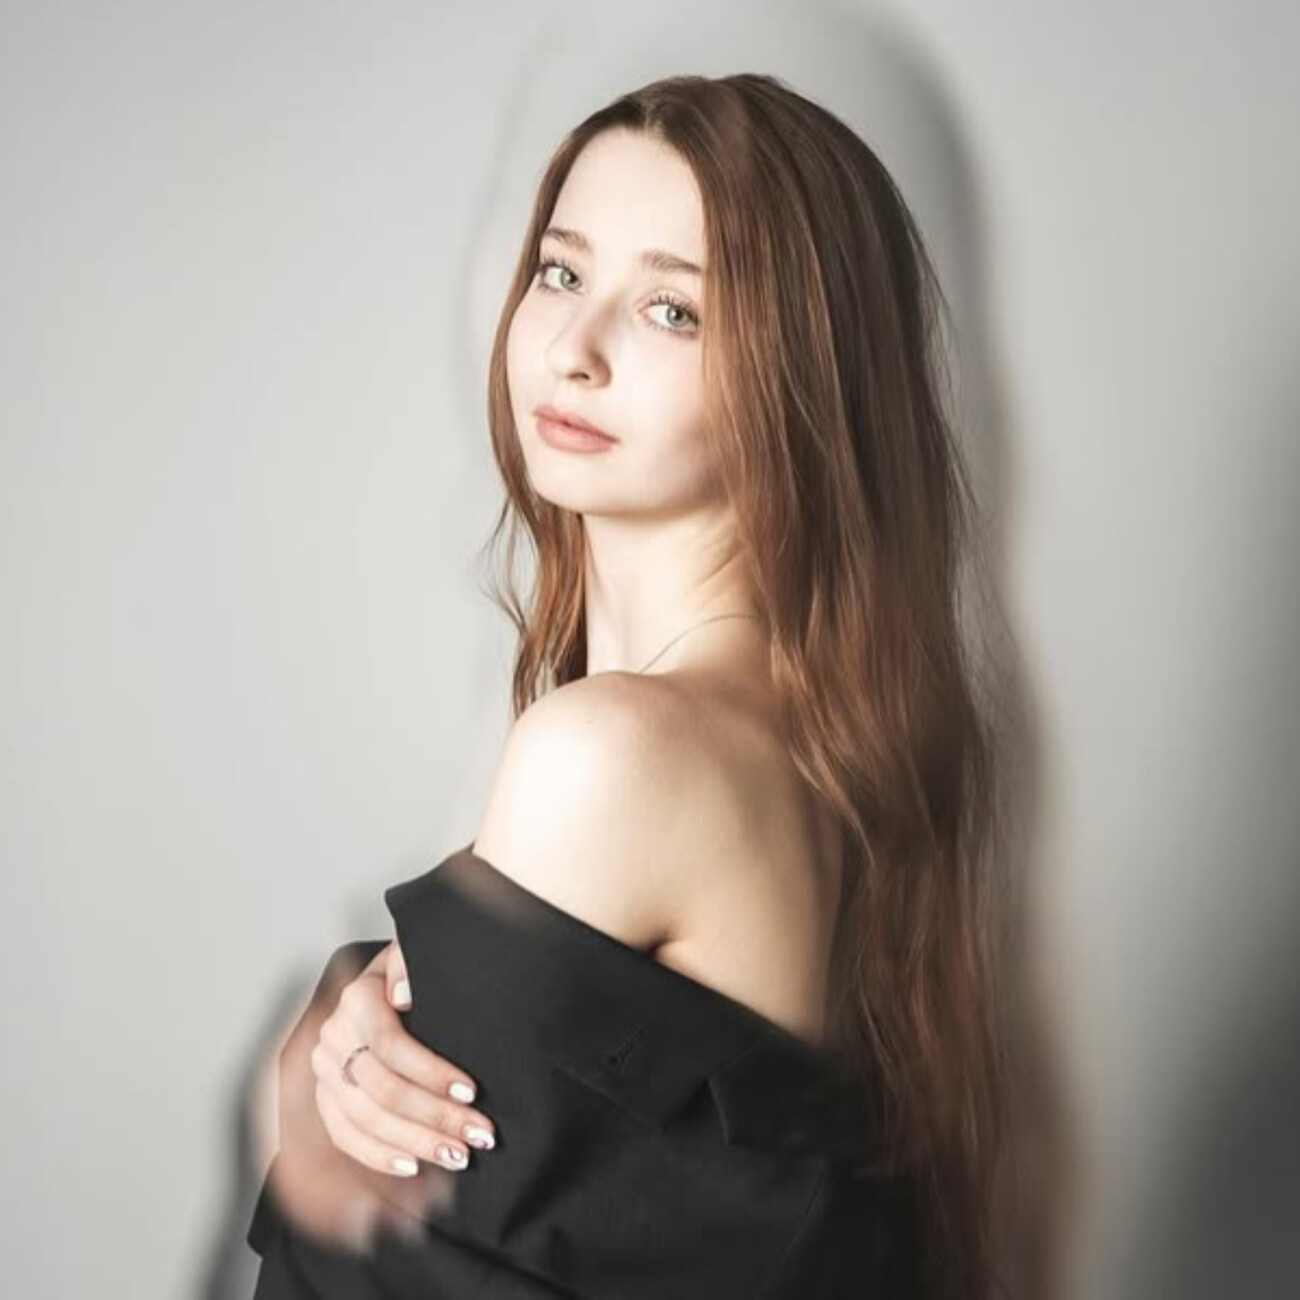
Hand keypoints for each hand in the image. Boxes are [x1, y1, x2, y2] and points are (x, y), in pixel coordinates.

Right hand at [311, 940, 497, 1177]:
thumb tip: (403, 996)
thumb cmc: (418, 971)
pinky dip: (377, 1155)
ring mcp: (325, 1069)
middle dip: (435, 1117)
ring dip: (416, 1143)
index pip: (391, 1045)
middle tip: (479, 1135)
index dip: (431, 1072)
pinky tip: (413, 1166)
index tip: (471, 1092)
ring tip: (458, 1156)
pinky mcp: (325, 1096)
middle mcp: (334, 1035)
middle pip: (383, 1089)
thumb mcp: (421, 953)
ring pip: (366, 1119)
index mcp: (356, 998)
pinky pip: (344, 1135)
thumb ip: (411, 963)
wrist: (389, 981)